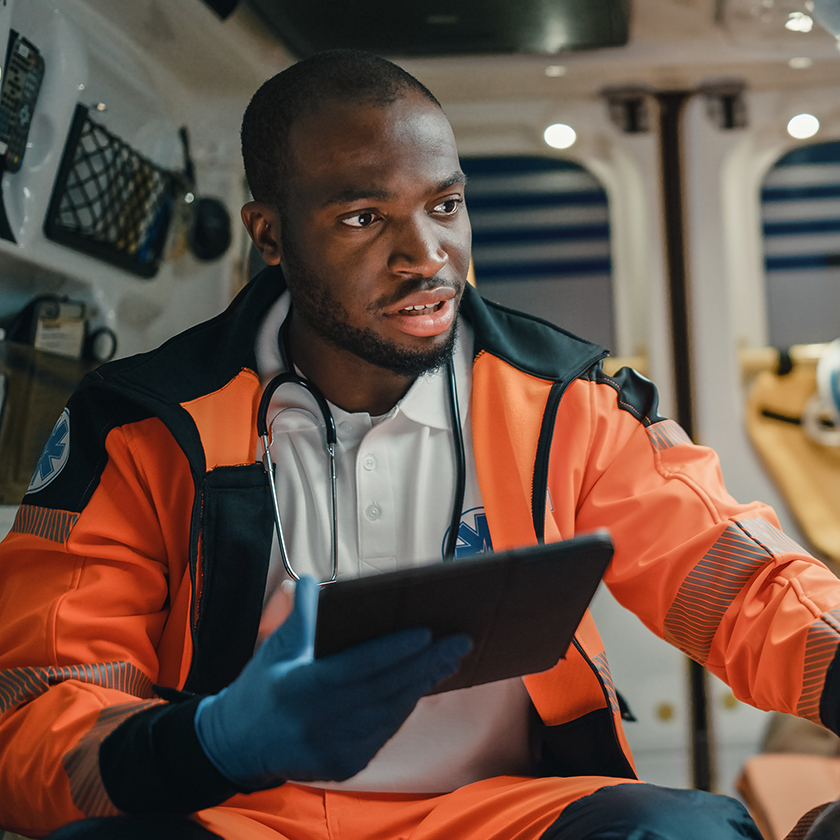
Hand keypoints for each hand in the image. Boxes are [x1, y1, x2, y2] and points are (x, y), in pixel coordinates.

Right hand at [194, 576, 470, 789]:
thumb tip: (309, 579)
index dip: (393, 650)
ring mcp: (335, 748)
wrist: (237, 747)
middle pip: (385, 689)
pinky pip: (385, 731)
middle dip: (426, 663)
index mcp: (301, 689)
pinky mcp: (346, 764)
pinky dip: (406, 706)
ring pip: (391, 712)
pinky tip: (424, 683)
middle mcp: (320, 723)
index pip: (357, 667)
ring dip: (423, 683)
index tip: (425, 632)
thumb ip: (298, 616)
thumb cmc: (259, 690)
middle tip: (459, 640)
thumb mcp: (274, 649)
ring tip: (450, 658)